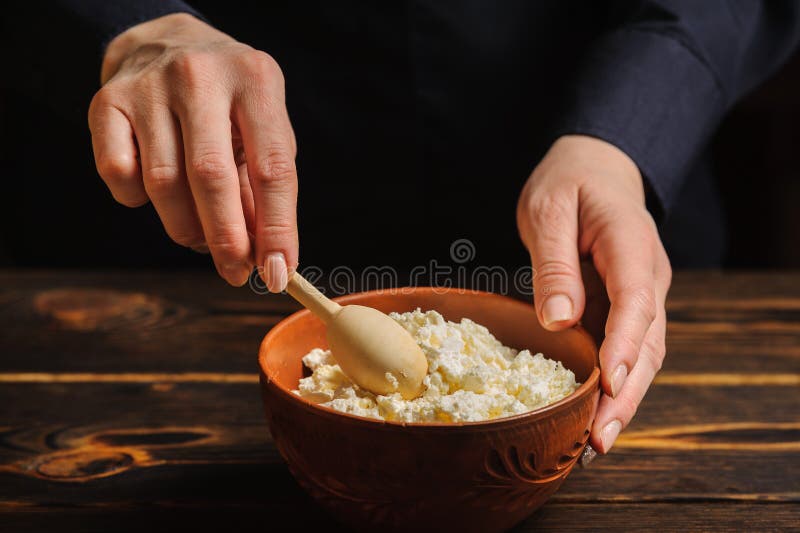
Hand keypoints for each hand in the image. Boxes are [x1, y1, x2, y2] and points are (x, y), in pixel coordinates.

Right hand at [89, 13, 296, 290]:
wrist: (167, 43)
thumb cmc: (229, 102)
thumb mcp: (261, 127)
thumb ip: (263, 186)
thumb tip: (264, 255)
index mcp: (255, 80)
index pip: (272, 168)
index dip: (276, 228)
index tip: (277, 272)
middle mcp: (200, 77)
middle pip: (211, 177)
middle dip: (226, 239)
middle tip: (235, 273)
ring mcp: (148, 87)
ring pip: (162, 184)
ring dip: (186, 228)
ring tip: (202, 238)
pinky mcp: (106, 102)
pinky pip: (119, 175)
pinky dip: (138, 201)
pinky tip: (156, 194)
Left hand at [517, 135, 671, 453]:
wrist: (594, 169)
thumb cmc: (567, 183)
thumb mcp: (548, 211)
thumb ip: (554, 264)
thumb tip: (557, 320)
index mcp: (631, 245)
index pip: (636, 301)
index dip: (624, 345)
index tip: (608, 384)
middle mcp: (647, 277)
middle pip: (647, 342)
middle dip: (625, 393)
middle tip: (598, 439)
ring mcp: (641, 295)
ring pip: (641, 355)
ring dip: (621, 400)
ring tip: (593, 444)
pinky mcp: (624, 308)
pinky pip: (624, 350)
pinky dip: (611, 386)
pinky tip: (591, 416)